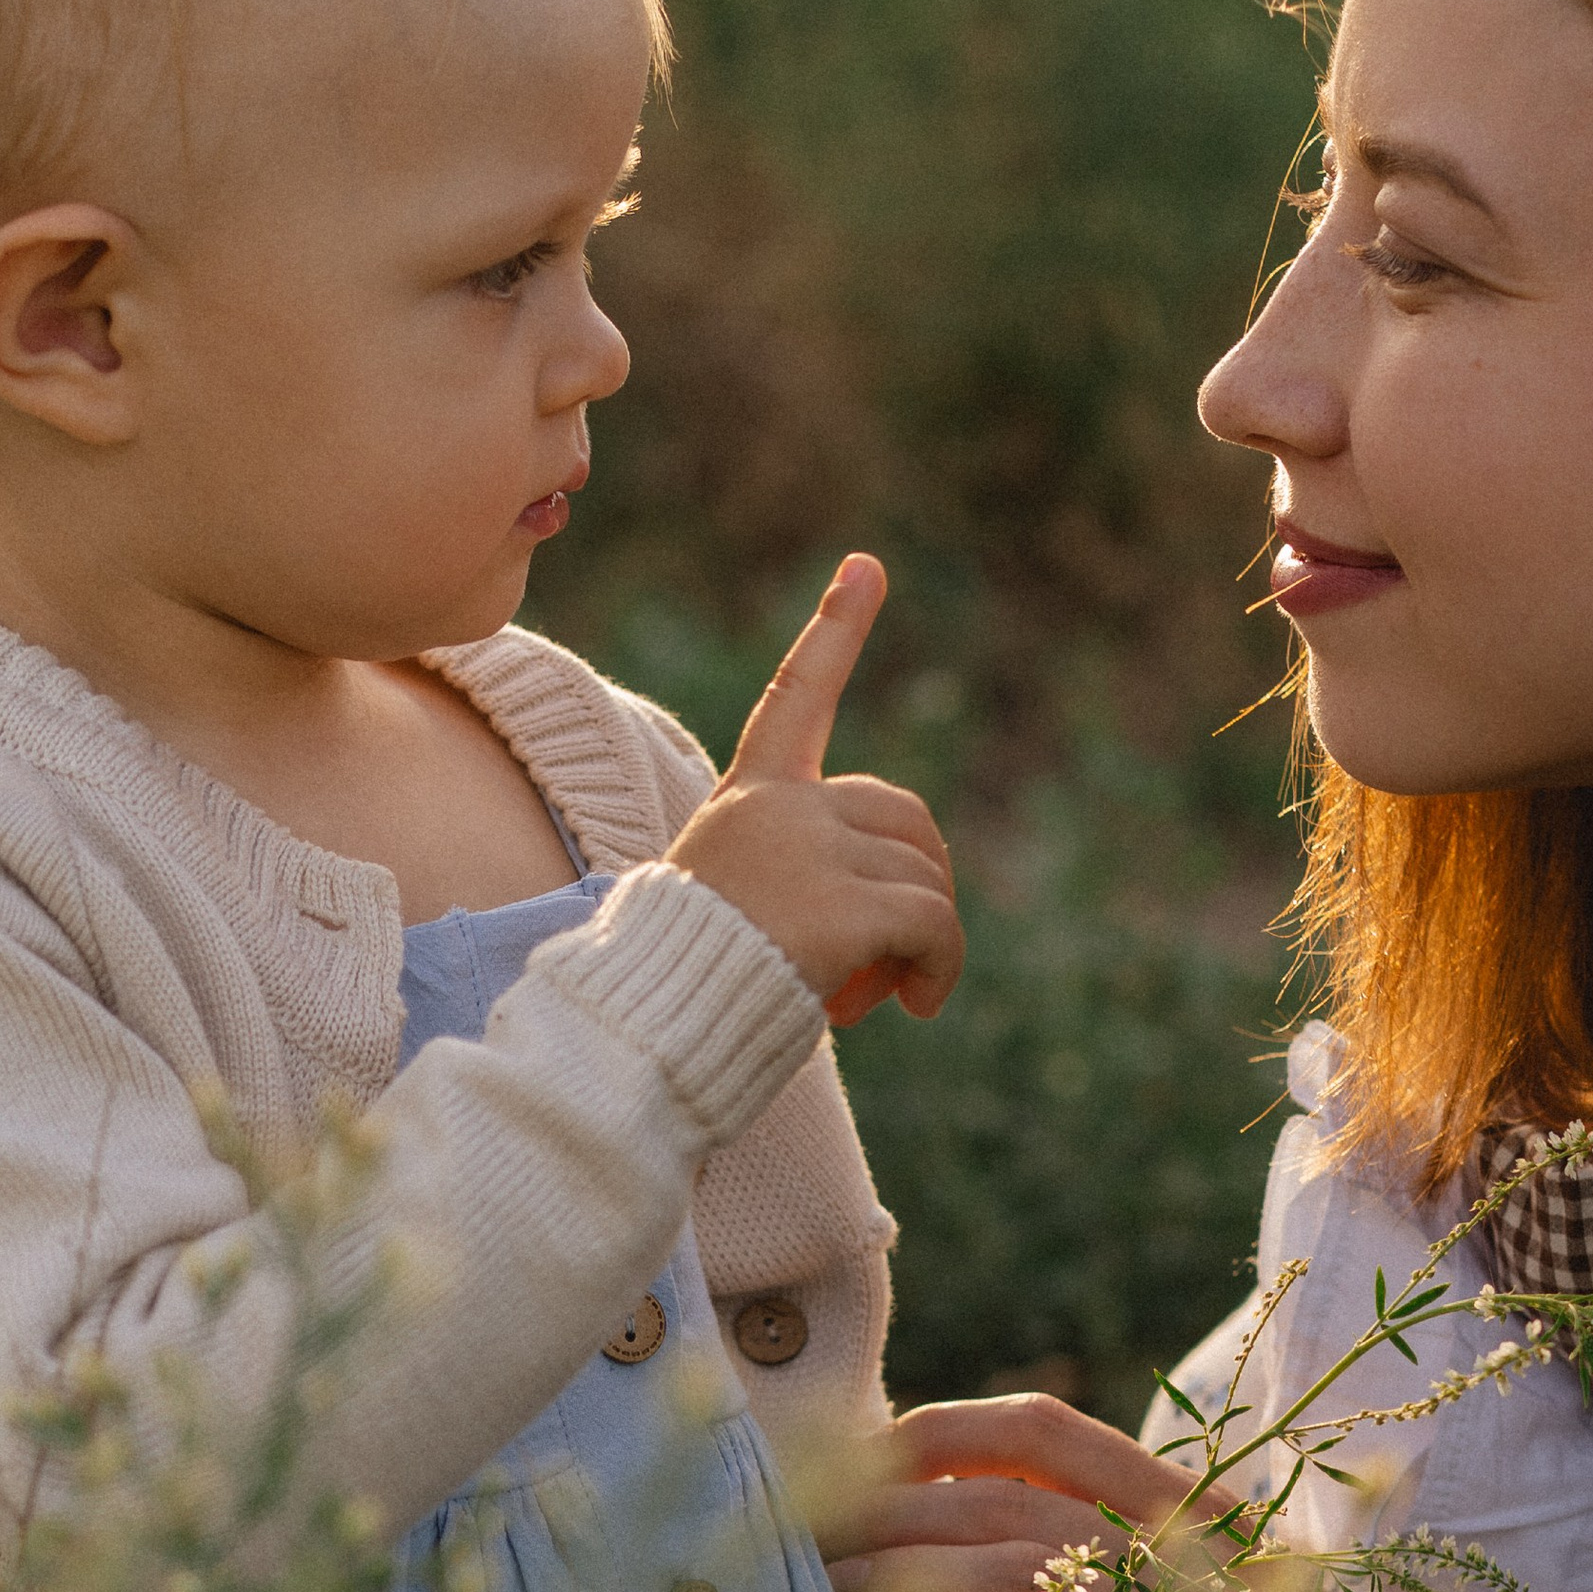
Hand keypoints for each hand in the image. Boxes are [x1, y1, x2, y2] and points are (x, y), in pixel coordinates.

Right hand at [668, 557, 962, 1026]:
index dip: (835, 631)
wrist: (650, 1026)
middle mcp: (781, 806)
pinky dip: (942, 967)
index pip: (795, 697)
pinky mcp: (845, 903)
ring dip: (921, 946)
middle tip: (888, 961)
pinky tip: (918, 1005)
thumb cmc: (688, 982)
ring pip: (925, 880)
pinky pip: (934, 922)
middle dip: (917, 887)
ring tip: (878, 997)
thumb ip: (807, 875)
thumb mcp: (738, 903)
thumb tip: (915, 918)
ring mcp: (812, 848)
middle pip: (905, 819)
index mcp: (748, 797)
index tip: (867, 565)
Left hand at [821, 1393, 1196, 1591]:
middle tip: (812, 1535)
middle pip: (1015, 1494)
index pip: (1052, 1432)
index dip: (944, 1430)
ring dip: (914, 1578)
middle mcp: (1197, 1551)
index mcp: (1199, 1512)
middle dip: (895, 1508)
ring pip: (1028, 1569)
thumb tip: (1044, 1539)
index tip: (866, 1456)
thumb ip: (1154, 1566)